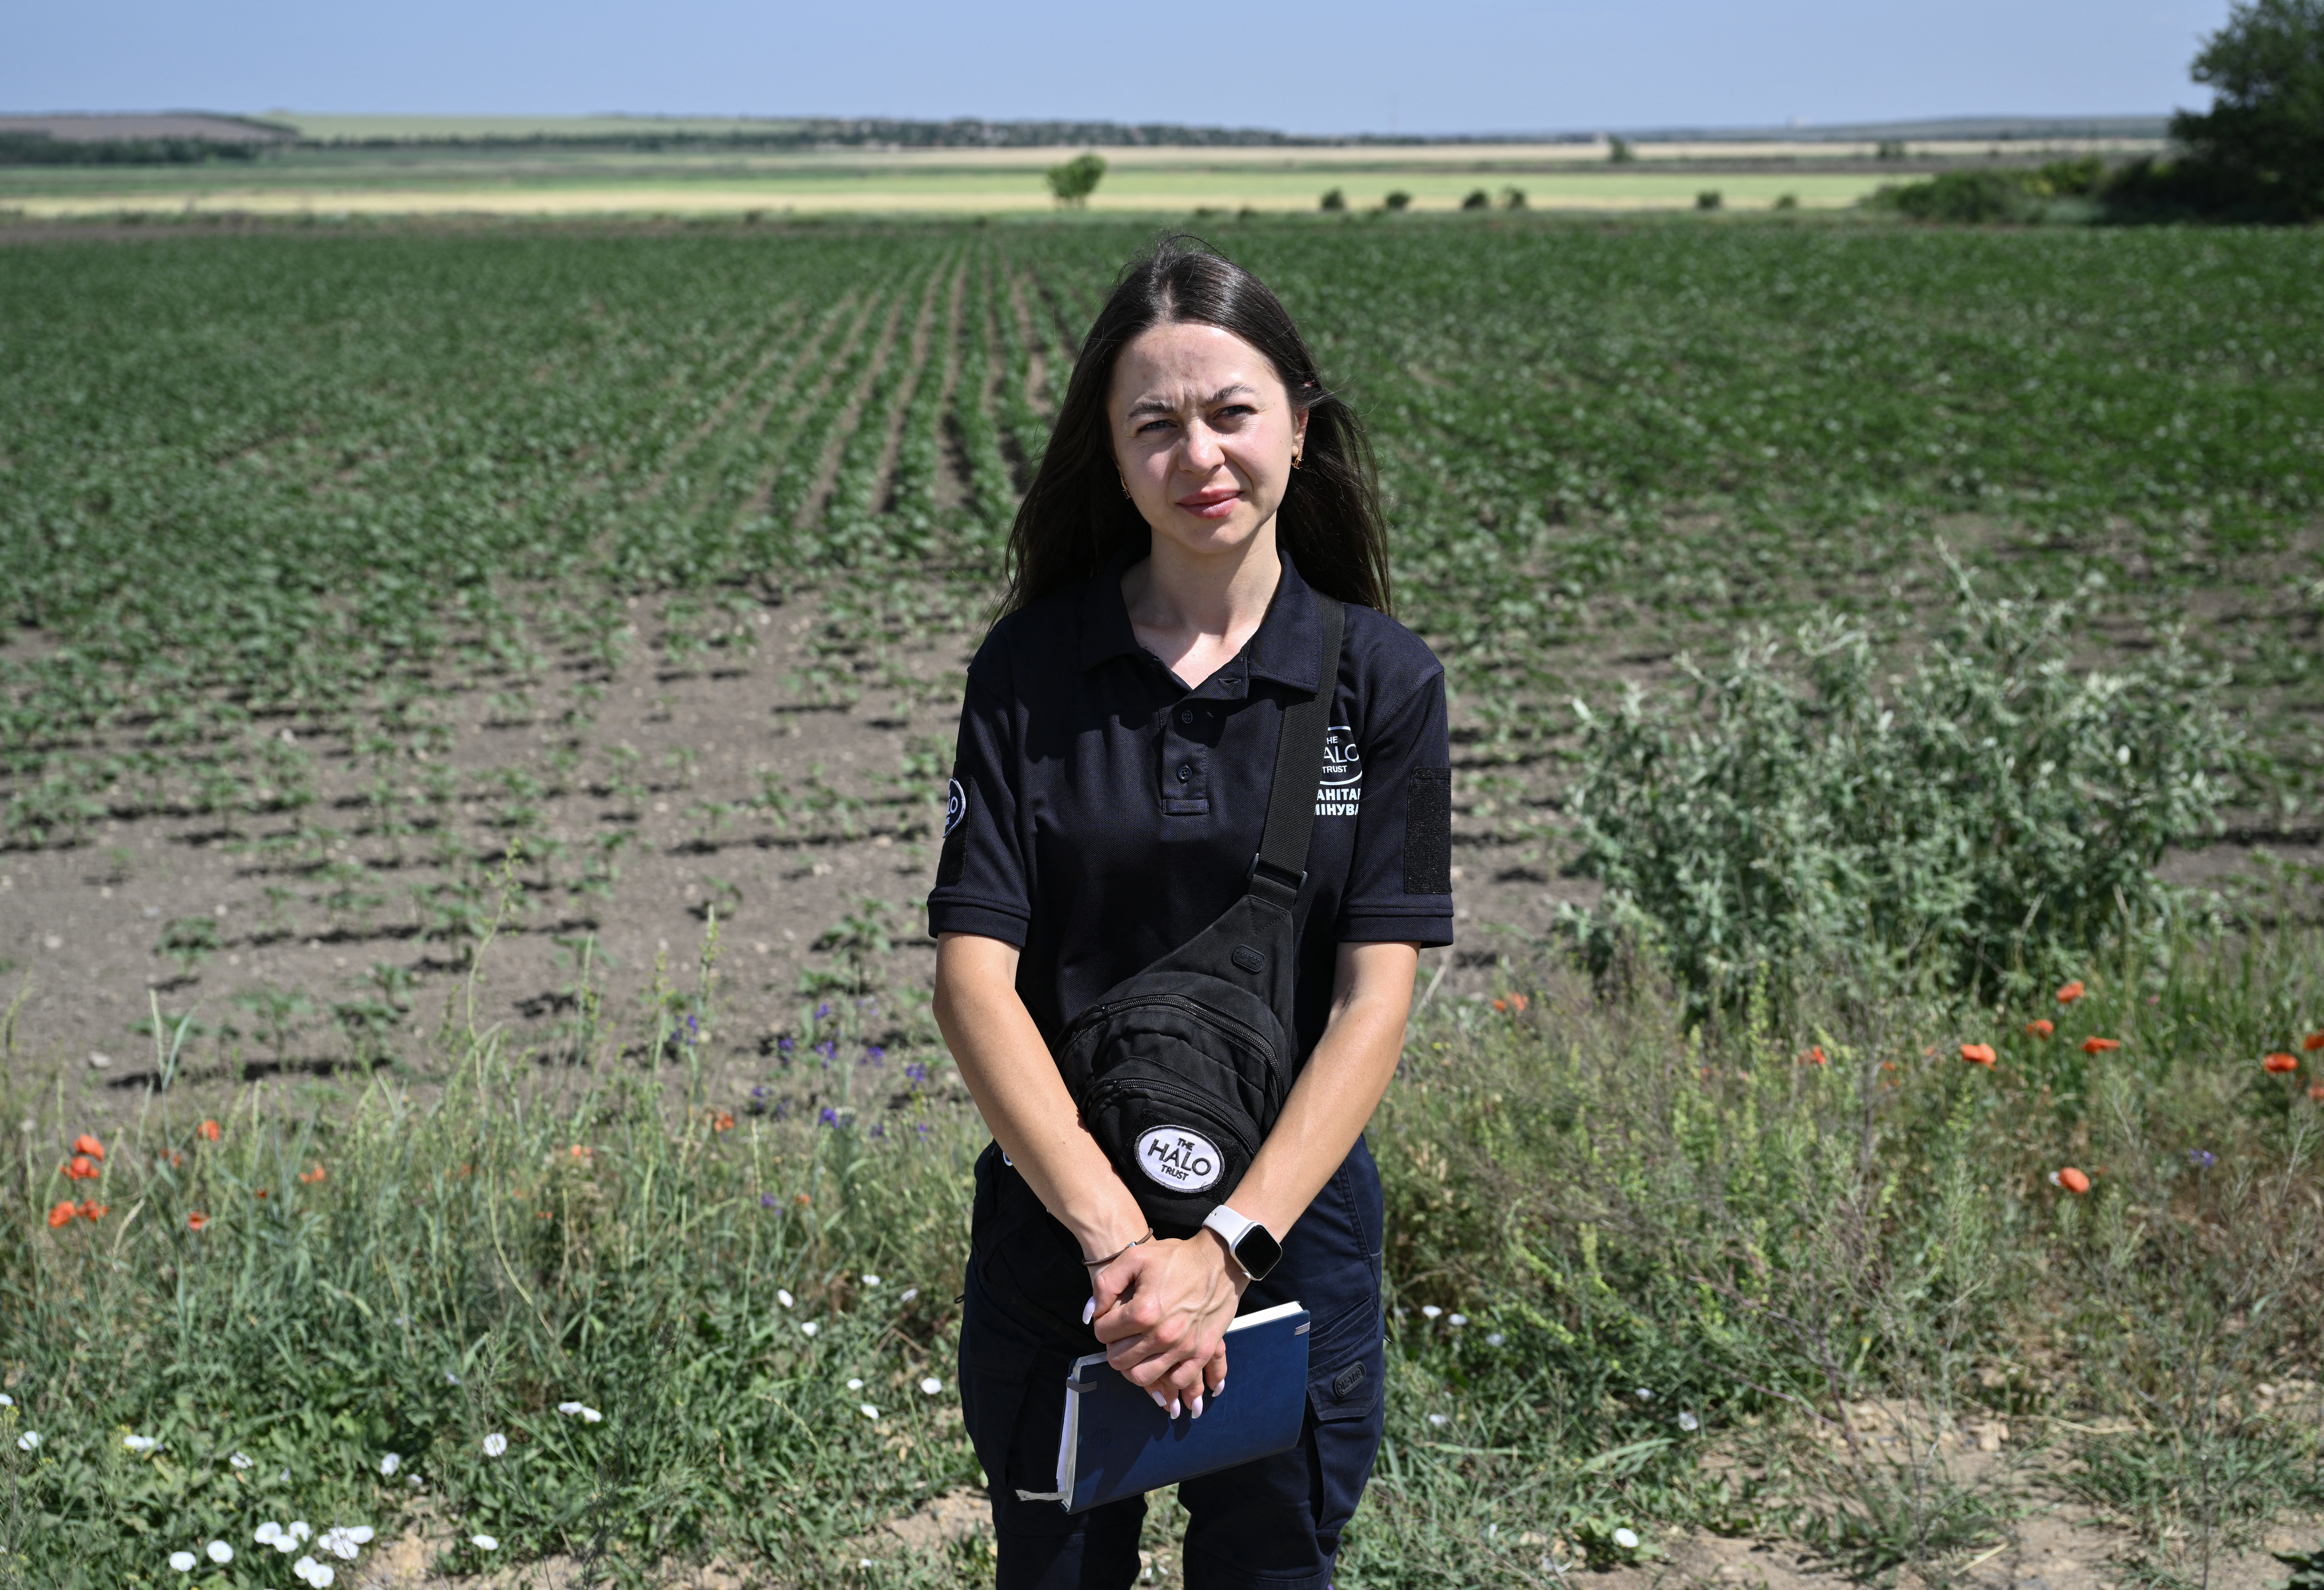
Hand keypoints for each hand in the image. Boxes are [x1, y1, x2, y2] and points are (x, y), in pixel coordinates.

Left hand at [1087, 1232, 1244, 1416]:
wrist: (1219, 1260)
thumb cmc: (1176, 1257)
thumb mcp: (1134, 1257)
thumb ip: (1106, 1285)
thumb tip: (1092, 1314)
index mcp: (1143, 1311)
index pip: (1103, 1334)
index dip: (1102, 1325)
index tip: (1110, 1317)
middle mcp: (1162, 1335)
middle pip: (1119, 1360)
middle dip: (1114, 1348)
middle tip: (1121, 1335)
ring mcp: (1184, 1347)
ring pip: (1142, 1377)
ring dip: (1134, 1366)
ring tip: (1137, 1351)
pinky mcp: (1202, 1351)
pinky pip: (1177, 1380)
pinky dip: (1166, 1377)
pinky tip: (1162, 1361)